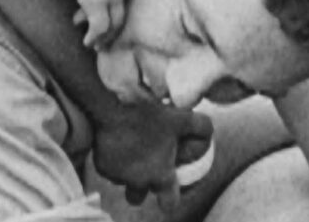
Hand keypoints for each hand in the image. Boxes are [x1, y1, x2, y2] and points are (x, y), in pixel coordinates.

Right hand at [51, 0, 139, 48]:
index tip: (96, 4)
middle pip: (124, 4)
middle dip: (109, 18)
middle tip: (101, 33)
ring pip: (116, 21)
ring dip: (105, 36)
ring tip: (95, 44)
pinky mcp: (97, 0)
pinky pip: (100, 27)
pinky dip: (95, 38)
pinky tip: (87, 42)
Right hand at [92, 102, 212, 211]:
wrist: (112, 105)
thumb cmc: (149, 113)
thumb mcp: (182, 118)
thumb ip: (202, 129)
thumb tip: (209, 135)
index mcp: (160, 175)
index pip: (170, 203)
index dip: (171, 198)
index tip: (171, 188)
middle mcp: (138, 181)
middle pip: (137, 198)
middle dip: (140, 187)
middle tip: (143, 166)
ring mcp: (117, 176)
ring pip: (122, 181)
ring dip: (125, 171)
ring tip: (129, 148)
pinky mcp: (100, 166)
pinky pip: (107, 168)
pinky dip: (111, 159)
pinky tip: (114, 141)